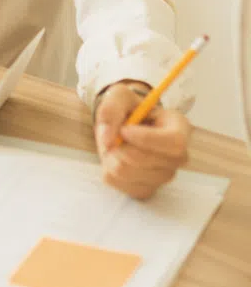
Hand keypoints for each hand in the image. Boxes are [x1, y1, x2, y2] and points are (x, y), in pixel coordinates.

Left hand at [94, 82, 191, 199]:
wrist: (126, 126)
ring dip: (111, 155)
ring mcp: (164, 176)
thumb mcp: (119, 97)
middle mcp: (178, 157)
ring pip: (127, 172)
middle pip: (145, 160)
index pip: (174, 142)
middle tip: (115, 133)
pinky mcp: (147, 189)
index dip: (146, 139)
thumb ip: (111, 110)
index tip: (124, 130)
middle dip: (120, 145)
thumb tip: (107, 139)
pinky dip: (108, 168)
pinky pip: (118, 182)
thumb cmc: (129, 109)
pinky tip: (116, 157)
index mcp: (179, 128)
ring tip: (116, 144)